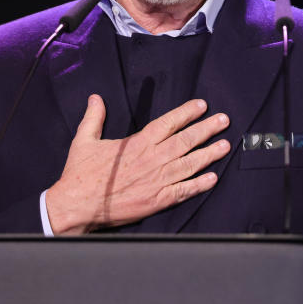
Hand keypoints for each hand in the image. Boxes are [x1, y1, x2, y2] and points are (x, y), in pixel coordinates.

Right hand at [45, 95, 229, 233]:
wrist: (77, 205)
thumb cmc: (80, 174)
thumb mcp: (84, 140)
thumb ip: (94, 118)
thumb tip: (95, 98)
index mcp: (137, 143)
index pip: (168, 123)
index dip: (187, 113)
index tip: (202, 105)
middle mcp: (151, 159)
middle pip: (185, 140)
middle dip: (207, 129)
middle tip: (224, 120)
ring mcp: (156, 181)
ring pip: (189, 164)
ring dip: (209, 154)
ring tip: (225, 145)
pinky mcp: (156, 201)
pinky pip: (183, 191)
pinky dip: (199, 185)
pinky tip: (213, 178)